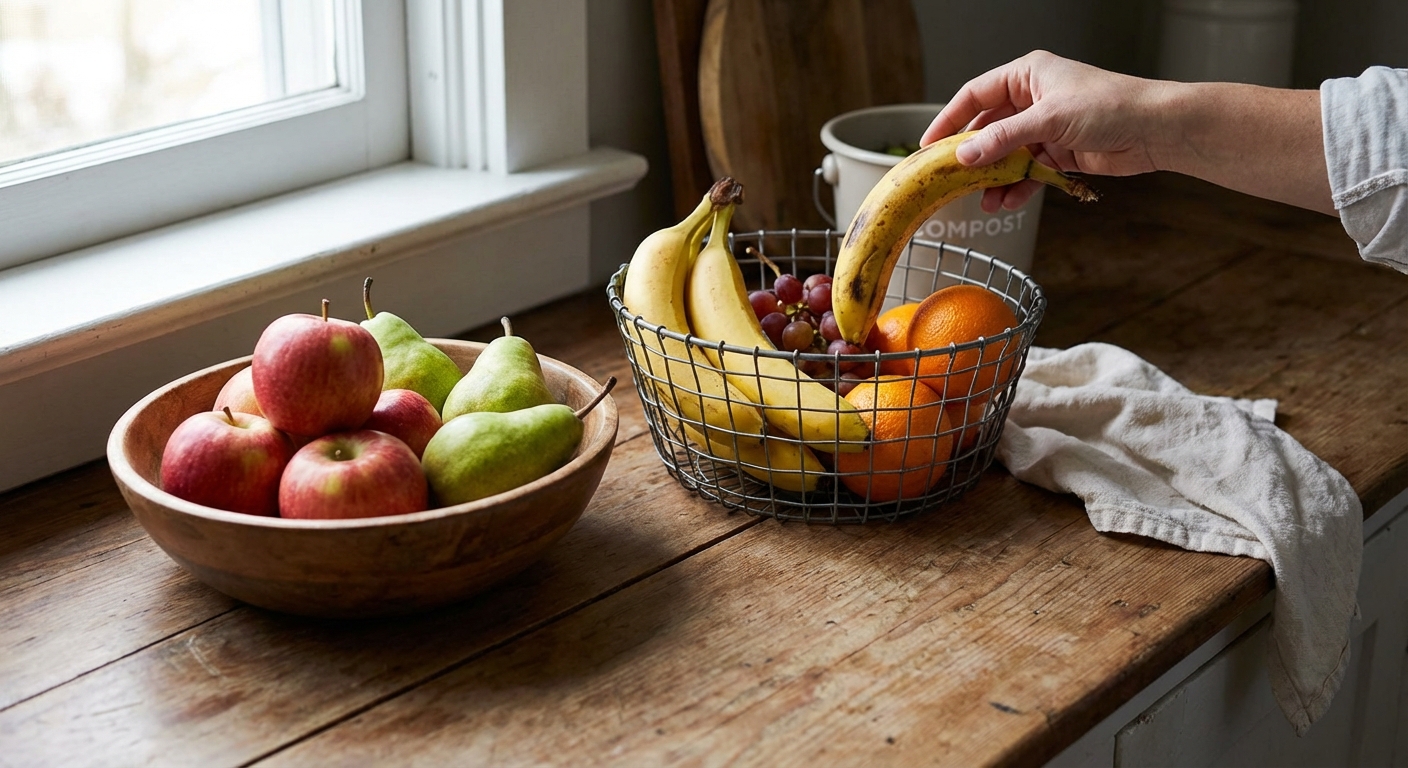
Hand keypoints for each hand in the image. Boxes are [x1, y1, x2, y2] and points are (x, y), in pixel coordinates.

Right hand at [921, 51, 1170, 212]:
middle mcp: (1033, 99)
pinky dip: (1017, 187)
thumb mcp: (1049, 119)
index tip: (928, 146)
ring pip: (1007, 155)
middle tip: (950, 179)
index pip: (975, 96)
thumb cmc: (1112, 105)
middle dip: (972, 157)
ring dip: (994, 178)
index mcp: (1026, 76)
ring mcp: (1045, 127)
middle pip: (988, 129)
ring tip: (983, 202)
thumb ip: (1004, 139)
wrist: (1156, 129)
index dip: (949, 120)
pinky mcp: (1059, 152)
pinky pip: (1028, 171)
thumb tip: (965, 156)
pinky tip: (1008, 202)